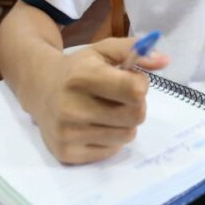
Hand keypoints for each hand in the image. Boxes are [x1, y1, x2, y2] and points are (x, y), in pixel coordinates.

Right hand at [31, 37, 168, 163]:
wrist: (39, 88)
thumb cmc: (79, 69)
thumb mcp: (104, 51)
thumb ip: (135, 51)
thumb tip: (165, 61)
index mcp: (82, 77)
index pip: (134, 91)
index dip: (140, 85)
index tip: (131, 80)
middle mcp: (72, 107)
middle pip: (135, 117)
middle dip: (135, 106)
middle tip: (121, 98)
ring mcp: (68, 133)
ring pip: (126, 136)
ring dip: (124, 123)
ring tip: (107, 111)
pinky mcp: (67, 153)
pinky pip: (111, 151)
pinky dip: (110, 139)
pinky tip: (94, 125)